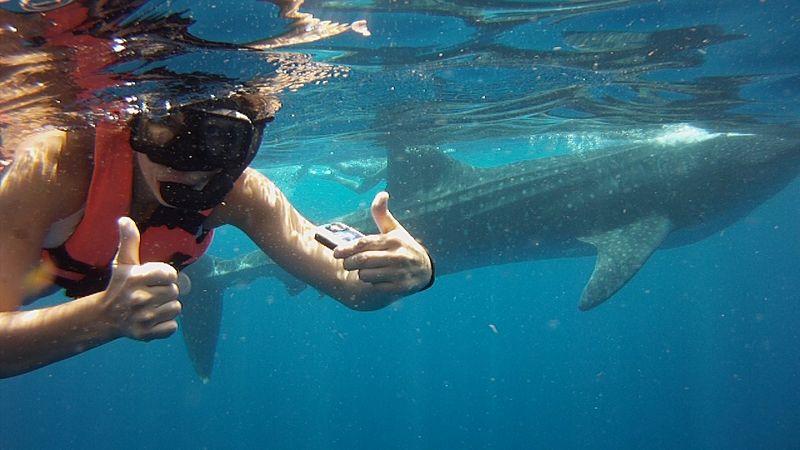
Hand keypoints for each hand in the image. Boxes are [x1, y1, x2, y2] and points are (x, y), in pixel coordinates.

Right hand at [102, 217, 181, 340]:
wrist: (104, 317)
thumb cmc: (119, 286)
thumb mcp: (123, 264)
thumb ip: (128, 241)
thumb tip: (124, 219)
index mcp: (136, 278)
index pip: (171, 274)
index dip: (166, 275)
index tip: (155, 279)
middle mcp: (139, 298)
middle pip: (175, 291)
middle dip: (167, 291)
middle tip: (152, 294)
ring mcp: (142, 317)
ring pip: (176, 309)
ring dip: (167, 307)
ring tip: (152, 306)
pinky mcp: (145, 334)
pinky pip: (172, 327)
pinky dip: (166, 325)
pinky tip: (153, 319)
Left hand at [333, 192, 432, 293]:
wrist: (425, 268)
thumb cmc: (403, 246)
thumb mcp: (394, 229)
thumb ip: (382, 214)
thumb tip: (381, 193)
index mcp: (393, 240)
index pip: (364, 244)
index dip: (347, 248)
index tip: (336, 253)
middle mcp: (397, 256)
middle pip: (362, 260)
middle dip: (349, 263)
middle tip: (346, 264)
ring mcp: (400, 272)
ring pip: (366, 275)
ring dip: (361, 274)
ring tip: (364, 270)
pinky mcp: (401, 287)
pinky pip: (376, 287)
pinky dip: (372, 284)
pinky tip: (376, 279)